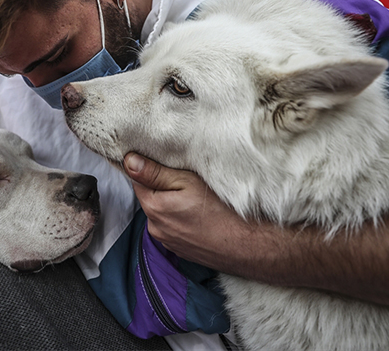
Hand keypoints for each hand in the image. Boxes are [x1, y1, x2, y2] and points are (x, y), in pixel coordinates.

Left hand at [124, 152, 388, 315]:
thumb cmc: (230, 211)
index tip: (136, 140)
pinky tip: (198, 201)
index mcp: (156, 207)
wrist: (261, 248)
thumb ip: (157, 172)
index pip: (134, 175)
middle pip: (148, 190)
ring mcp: (171, 240)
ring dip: (169, 191)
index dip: (136, 156)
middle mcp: (158, 227)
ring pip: (162, 205)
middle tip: (171, 153)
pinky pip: (175, 221)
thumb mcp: (191, 182)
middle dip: (155, 172)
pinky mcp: (186, 248)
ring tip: (189, 176)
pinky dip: (180, 209)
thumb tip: (127, 159)